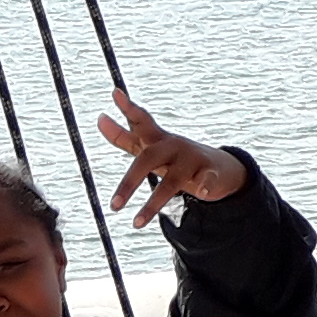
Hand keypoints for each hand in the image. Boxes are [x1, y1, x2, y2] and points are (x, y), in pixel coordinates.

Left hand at [96, 91, 246, 226]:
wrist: (218, 168)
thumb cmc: (174, 158)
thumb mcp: (149, 148)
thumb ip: (123, 136)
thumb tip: (99, 118)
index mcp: (157, 139)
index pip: (140, 121)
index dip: (127, 108)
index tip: (115, 92)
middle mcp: (173, 145)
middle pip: (148, 158)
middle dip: (130, 182)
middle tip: (114, 206)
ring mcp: (192, 158)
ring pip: (172, 180)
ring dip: (153, 203)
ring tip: (136, 224)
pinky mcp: (210, 171)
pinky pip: (208, 178)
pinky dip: (206, 184)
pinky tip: (203, 192)